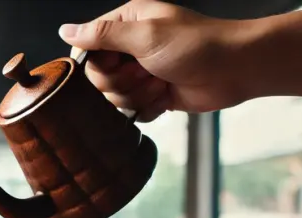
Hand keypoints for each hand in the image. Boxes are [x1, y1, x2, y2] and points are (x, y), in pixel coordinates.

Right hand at [59, 0, 245, 121]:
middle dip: (121, 82)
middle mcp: (131, 46)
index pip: (87, 48)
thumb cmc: (196, 45)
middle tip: (146, 72)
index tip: (116, 64)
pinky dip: (148, 108)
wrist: (237, 69)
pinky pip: (132, 111)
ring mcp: (142, 72)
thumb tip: (65, 30)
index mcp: (127, 23)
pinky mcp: (153, 94)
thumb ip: (102, 35)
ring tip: (161, 83)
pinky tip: (166, 96)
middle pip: (98, 77)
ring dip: (137, 95)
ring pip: (114, 97)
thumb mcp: (144, 35)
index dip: (96, 64)